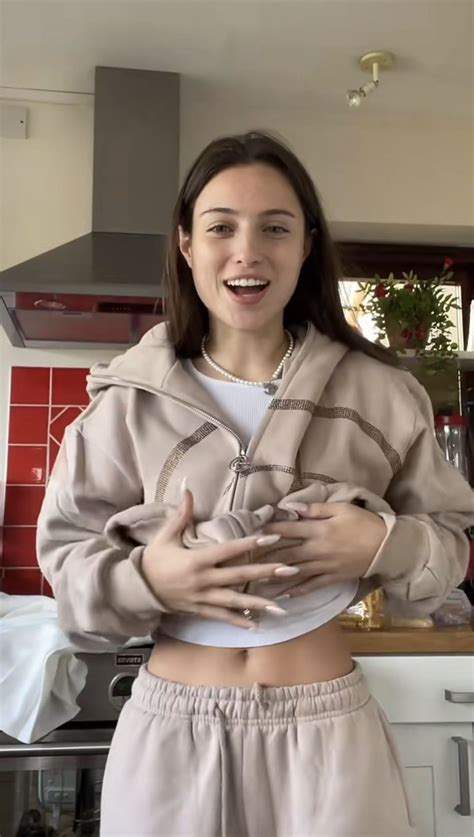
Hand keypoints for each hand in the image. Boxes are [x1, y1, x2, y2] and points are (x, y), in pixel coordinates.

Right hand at [141, 488, 297, 627]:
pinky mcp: (200, 610)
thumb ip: (181, 515)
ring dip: (259, 604)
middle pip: (239, 576)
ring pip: (235, 601)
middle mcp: (203, 580)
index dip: (251, 542)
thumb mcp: (165, 536)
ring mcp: (203, 598)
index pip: (229, 550)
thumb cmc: (153, 560)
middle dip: (265, 573)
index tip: (272, 537)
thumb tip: (188, 489)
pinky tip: (257, 625)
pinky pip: (222, 616)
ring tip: (281, 607)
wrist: (137, 589)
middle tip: (290, 570)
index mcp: (197, 560)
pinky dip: (239, 621)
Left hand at [262, 502, 386, 596]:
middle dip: (265, 556)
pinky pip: (312, 586)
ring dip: (275, 575)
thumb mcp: (341, 509)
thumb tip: (292, 507)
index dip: (269, 530)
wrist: (386, 547)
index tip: (252, 531)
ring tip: (256, 579)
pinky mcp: (332, 578)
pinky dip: (297, 591)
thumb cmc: (364, 523)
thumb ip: (316, 509)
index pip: (287, 530)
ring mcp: (324, 566)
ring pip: (294, 571)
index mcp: (318, 530)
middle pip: (286, 553)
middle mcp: (317, 549)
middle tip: (247, 559)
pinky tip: (283, 595)